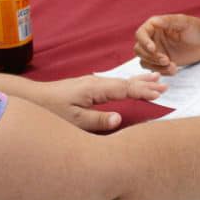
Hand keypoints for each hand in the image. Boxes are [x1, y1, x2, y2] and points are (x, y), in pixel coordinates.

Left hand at [41, 74, 166, 131]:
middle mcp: (95, 82)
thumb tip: (119, 118)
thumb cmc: (51, 110)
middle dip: (146, 84)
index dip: (143, 92)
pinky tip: (130, 84)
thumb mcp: (74, 120)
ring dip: (139, 81)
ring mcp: (92, 83)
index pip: (125, 90)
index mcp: (94, 89)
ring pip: (121, 81)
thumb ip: (98, 120)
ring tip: (156, 79)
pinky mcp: (88, 86)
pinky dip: (127, 84)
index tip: (160, 93)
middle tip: (166, 84)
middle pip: (126, 82)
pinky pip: (114, 84)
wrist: (33, 97)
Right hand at [134, 14, 199, 74]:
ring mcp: (157, 51)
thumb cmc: (197, 29)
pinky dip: (162, 71)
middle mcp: (153, 38)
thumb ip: (169, 21)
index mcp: (155, 26)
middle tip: (166, 60)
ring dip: (156, 66)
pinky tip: (174, 70)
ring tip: (173, 66)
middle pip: (139, 49)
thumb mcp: (184, 23)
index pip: (141, 34)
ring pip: (145, 61)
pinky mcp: (162, 62)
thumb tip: (154, 22)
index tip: (153, 49)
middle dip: (151, 57)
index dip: (144, 42)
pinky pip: (154, 69)